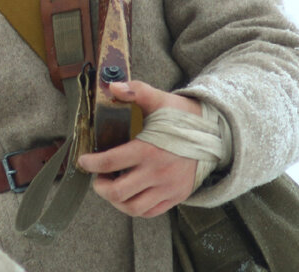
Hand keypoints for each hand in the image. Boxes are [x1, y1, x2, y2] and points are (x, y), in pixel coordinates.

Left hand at [75, 80, 200, 217]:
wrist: (215, 135)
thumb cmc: (183, 117)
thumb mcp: (160, 99)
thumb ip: (136, 91)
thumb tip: (113, 87)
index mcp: (148, 149)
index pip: (110, 162)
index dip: (91, 164)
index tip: (83, 161)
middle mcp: (158, 172)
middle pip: (118, 191)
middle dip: (100, 186)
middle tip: (97, 178)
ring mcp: (168, 188)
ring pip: (133, 207)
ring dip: (116, 201)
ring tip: (111, 187)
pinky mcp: (177, 196)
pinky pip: (150, 212)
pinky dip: (135, 208)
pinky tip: (129, 195)